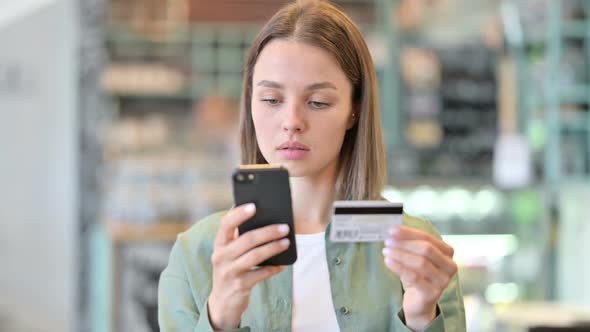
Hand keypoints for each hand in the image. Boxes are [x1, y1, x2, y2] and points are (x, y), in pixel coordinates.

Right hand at [208, 203, 289, 329]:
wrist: (222, 303)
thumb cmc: (231, 270)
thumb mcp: (229, 254)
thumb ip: (240, 239)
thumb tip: (265, 221)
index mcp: (219, 244)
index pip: (226, 224)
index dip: (239, 214)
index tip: (254, 206)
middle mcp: (221, 257)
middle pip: (247, 239)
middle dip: (268, 232)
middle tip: (285, 227)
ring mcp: (229, 272)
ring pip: (255, 255)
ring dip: (273, 247)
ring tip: (287, 242)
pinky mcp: (240, 285)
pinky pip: (261, 273)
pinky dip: (274, 268)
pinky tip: (284, 264)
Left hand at [382, 226, 456, 330]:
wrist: (419, 302)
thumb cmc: (418, 275)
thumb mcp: (415, 257)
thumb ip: (409, 244)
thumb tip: (393, 232)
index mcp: (447, 252)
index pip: (428, 238)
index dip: (409, 233)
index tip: (392, 230)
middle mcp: (450, 266)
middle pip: (426, 249)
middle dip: (404, 244)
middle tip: (387, 242)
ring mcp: (443, 281)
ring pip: (421, 262)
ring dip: (400, 254)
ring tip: (386, 251)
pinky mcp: (433, 293)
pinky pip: (414, 277)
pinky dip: (399, 267)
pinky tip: (388, 262)